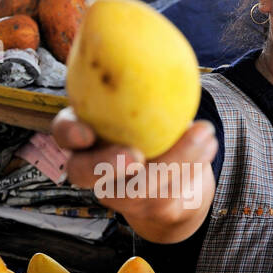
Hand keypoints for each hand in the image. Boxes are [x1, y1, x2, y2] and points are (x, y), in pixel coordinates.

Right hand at [52, 108, 218, 242]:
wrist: (177, 180)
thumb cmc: (156, 130)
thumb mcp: (145, 108)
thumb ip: (143, 93)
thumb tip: (163, 60)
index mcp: (85, 138)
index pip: (64, 132)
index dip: (69, 134)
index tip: (85, 132)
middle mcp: (94, 172)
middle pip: (84, 173)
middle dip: (106, 165)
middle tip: (136, 156)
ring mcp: (120, 197)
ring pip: (138, 187)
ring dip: (174, 158)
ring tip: (203, 133)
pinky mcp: (152, 212)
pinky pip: (169, 194)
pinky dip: (193, 167)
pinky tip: (208, 145)